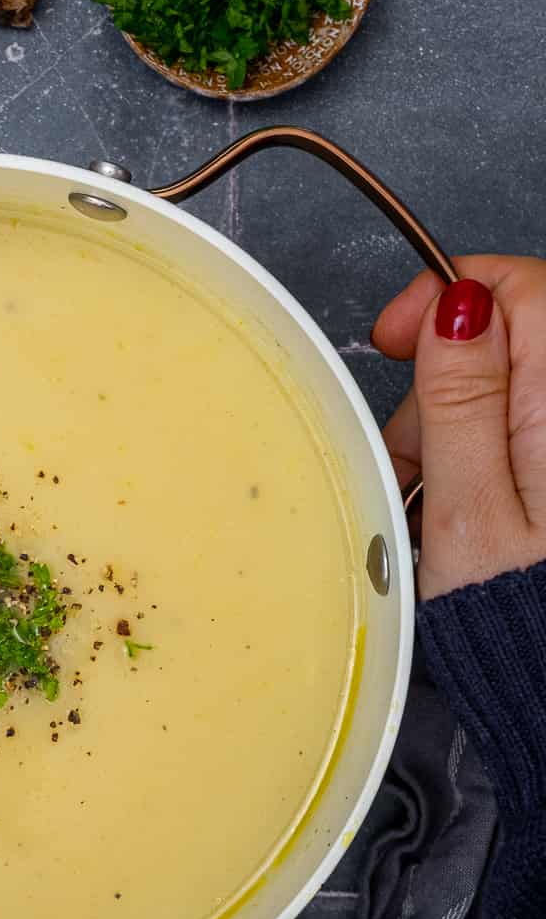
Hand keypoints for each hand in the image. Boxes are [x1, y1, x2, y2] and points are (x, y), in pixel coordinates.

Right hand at [372, 255, 545, 599]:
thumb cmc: (521, 629)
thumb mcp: (470, 515)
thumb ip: (463, 400)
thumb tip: (457, 303)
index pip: (519, 289)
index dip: (448, 296)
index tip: (394, 336)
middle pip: (510, 345)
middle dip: (444, 391)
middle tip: (412, 466)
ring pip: (514, 396)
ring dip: (461, 434)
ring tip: (437, 510)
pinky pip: (524, 440)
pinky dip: (489, 462)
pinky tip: (472, 514)